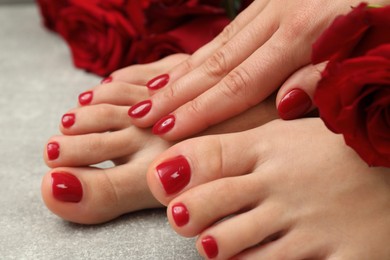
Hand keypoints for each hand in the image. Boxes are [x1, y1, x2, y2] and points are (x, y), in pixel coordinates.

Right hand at [127, 0, 386, 139]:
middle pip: (216, 64)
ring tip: (151, 92)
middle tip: (141, 114)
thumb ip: (326, 75)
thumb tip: (283, 103)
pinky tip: (187, 64)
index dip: (201, 109)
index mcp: (303, 32)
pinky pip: (230, 32)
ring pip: (217, 46)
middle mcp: (276, 16)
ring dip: (181, 72)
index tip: (167, 128)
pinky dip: (203, 52)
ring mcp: (270, 4)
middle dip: (176, 92)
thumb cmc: (387, 7)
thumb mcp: (373, 46)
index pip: (238, 83)